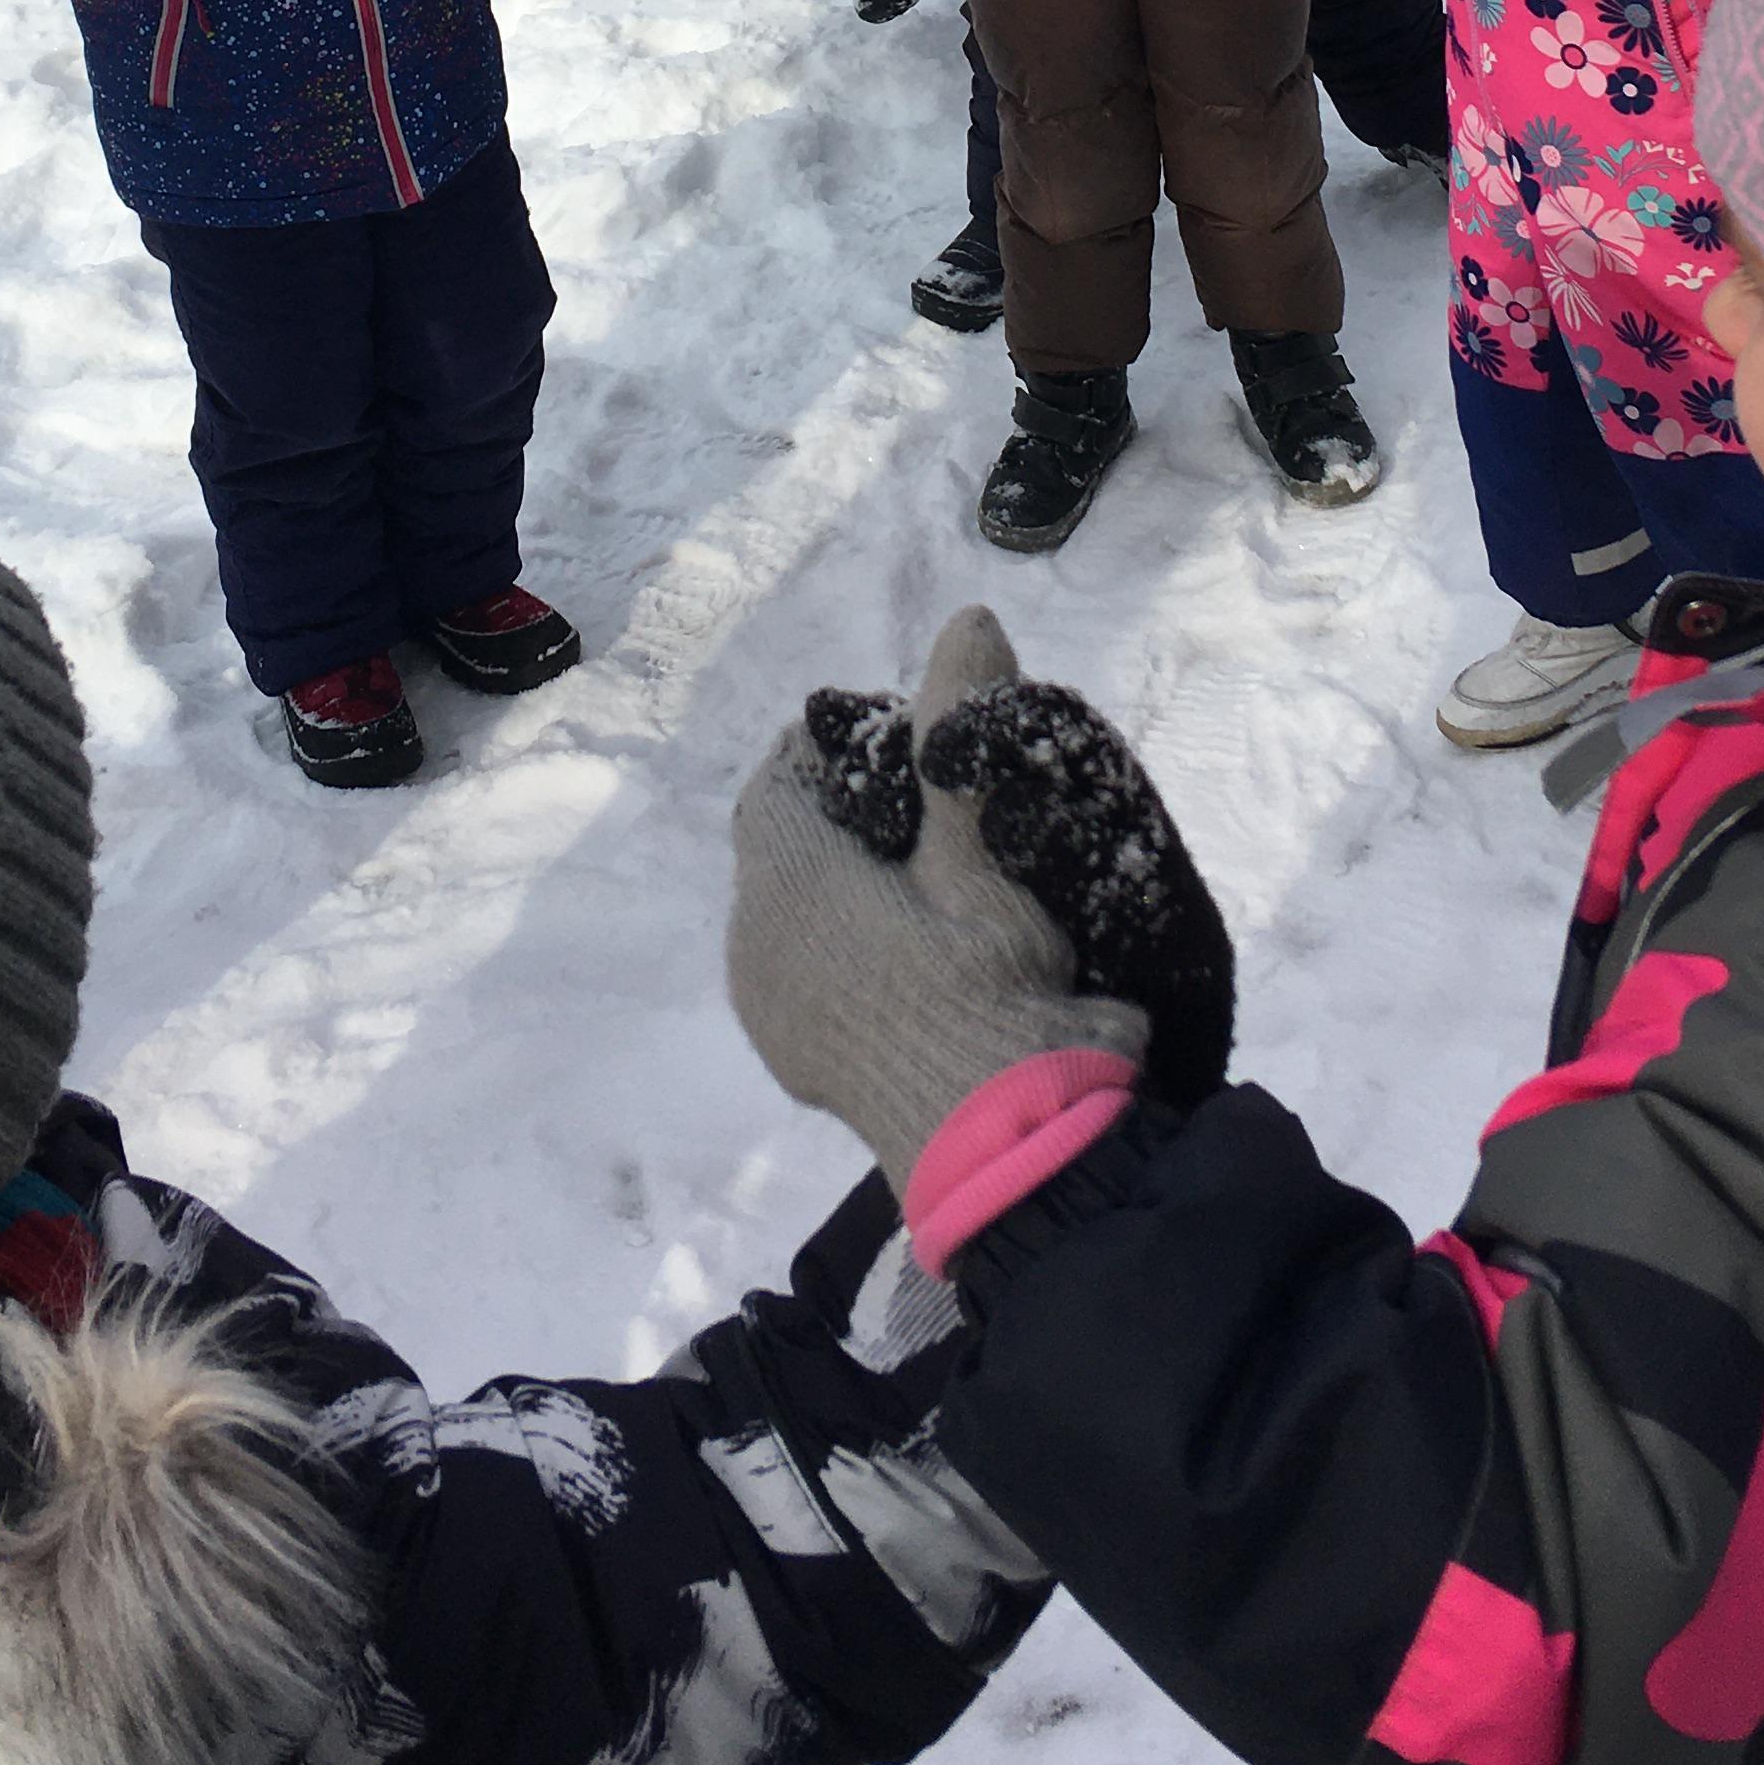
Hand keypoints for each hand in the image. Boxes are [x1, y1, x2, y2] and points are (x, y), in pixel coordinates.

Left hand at [730, 608, 1146, 1193]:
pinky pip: (811, 966)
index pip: (783, 776)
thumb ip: (960, 733)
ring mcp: (773, 1011)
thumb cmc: (987, 980)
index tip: (915, 742)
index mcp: (778, 883)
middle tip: (941, 804)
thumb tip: (970, 619)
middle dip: (851, 814)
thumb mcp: (982, 845)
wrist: (1011, 1145)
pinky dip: (854, 940)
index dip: (844, 744)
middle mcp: (752, 944)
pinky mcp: (804, 1060)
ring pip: (798, 908)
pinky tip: (924, 943)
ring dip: (853, 881)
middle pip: (788, 842)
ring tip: (941, 872)